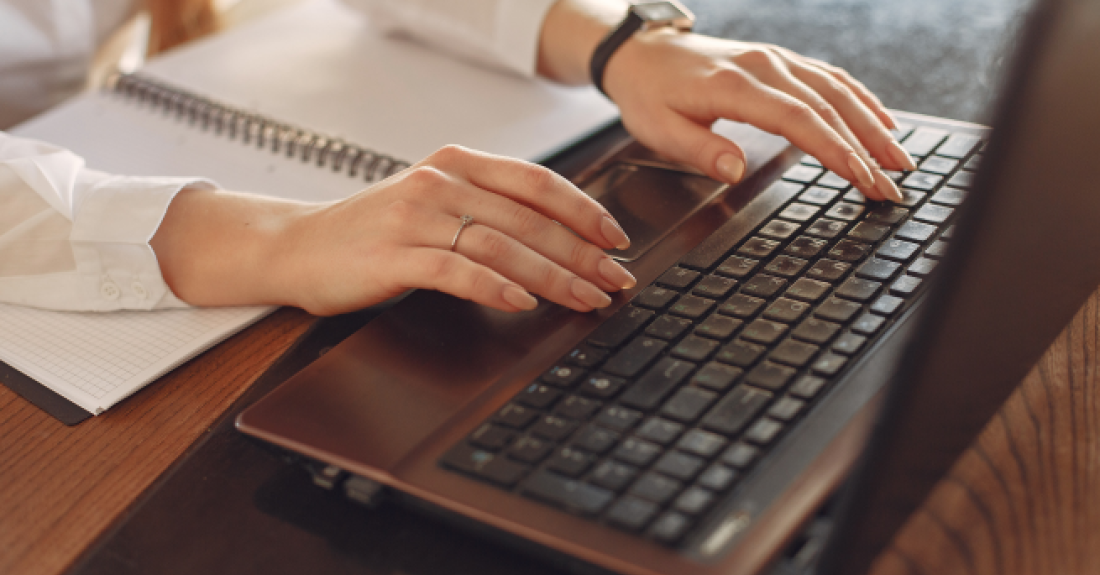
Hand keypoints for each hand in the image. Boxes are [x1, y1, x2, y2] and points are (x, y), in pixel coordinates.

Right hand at [153, 146, 635, 315]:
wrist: (297, 247)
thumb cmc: (372, 231)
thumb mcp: (434, 203)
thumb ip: (486, 209)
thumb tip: (559, 237)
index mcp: (456, 164)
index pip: (536, 182)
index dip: (584, 210)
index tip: (617, 239)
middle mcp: (439, 182)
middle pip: (529, 218)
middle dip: (583, 253)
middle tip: (616, 280)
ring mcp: (415, 217)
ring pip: (502, 244)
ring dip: (554, 275)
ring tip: (587, 298)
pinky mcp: (395, 255)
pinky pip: (457, 271)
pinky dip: (496, 287)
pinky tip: (523, 303)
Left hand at [603, 29, 914, 201]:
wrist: (642, 52)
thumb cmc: (649, 93)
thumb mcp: (658, 129)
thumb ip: (699, 150)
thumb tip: (734, 170)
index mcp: (736, 86)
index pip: (799, 119)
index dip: (834, 150)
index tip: (862, 178)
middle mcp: (765, 66)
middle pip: (828, 107)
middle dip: (866, 148)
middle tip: (892, 185)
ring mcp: (776, 60)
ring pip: (838, 90)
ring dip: (873, 125)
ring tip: (900, 160)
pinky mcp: (780, 61)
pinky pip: (830, 77)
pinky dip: (861, 99)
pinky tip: (882, 122)